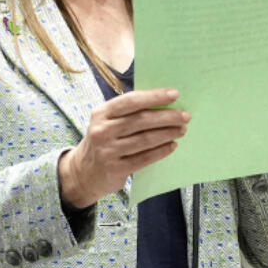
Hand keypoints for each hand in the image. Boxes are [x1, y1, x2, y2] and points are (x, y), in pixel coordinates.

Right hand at [58, 88, 189, 207]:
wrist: (82, 173)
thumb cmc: (102, 141)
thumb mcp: (106, 122)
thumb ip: (128, 113)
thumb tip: (163, 103)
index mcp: (101, 113)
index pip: (131, 101)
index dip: (154, 97)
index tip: (174, 94)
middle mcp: (102, 131)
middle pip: (141, 120)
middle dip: (167, 117)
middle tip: (185, 116)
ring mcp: (108, 151)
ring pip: (145, 139)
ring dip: (167, 133)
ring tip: (181, 130)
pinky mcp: (116, 169)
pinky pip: (144, 158)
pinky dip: (161, 151)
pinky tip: (172, 145)